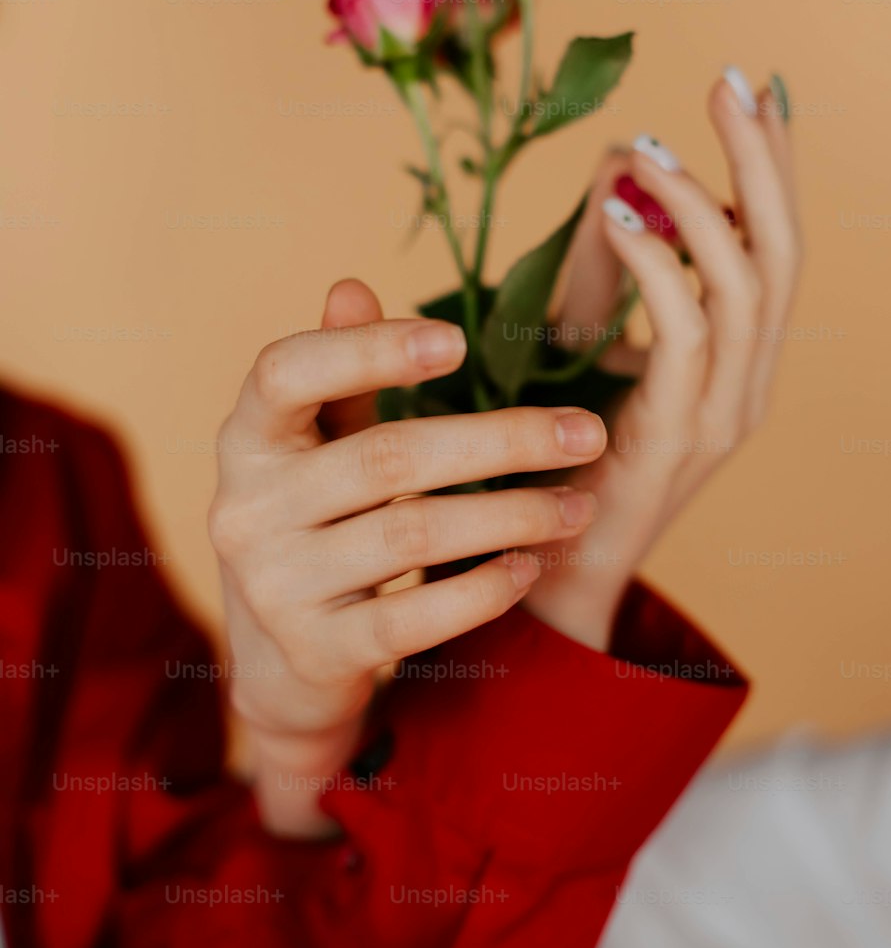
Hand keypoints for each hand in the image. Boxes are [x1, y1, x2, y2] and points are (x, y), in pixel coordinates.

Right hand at [209, 278, 605, 836]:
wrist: (283, 662)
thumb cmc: (316, 522)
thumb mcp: (317, 446)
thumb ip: (342, 375)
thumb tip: (351, 285)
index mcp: (248, 438)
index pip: (287, 373)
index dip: (368, 351)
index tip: (458, 341)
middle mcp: (247, 507)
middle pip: (385, 457)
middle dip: (500, 441)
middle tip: (586, 434)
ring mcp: (276, 585)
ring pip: (413, 537)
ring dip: (512, 516)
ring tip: (579, 505)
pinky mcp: (316, 651)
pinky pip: (414, 618)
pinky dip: (482, 590)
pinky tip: (531, 567)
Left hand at [524, 71, 801, 647]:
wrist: (554, 570)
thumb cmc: (565, 454)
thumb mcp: (597, 350)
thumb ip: (618, 278)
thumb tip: (621, 182)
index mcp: (740, 362)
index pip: (777, 247)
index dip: (775, 167)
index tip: (757, 91)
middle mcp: (748, 384)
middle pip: (782, 252)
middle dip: (761, 160)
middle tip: (729, 81)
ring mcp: (720, 414)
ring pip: (746, 285)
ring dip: (700, 203)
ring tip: (649, 147)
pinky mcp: (675, 436)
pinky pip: (684, 333)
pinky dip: (656, 263)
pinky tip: (614, 215)